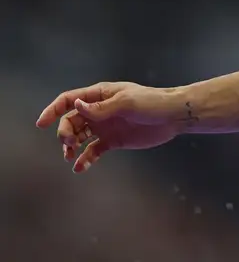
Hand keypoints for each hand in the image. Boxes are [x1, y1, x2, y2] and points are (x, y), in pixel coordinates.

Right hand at [35, 82, 187, 172]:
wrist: (173, 117)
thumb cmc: (152, 103)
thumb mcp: (127, 103)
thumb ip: (101, 107)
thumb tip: (76, 105)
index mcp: (100, 95)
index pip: (69, 100)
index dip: (53, 110)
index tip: (41, 124)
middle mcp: (98, 111)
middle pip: (70, 121)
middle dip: (64, 132)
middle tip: (68, 143)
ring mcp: (104, 126)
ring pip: (78, 137)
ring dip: (70, 147)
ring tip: (70, 156)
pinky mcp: (112, 141)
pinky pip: (92, 151)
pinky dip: (84, 159)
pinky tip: (79, 168)